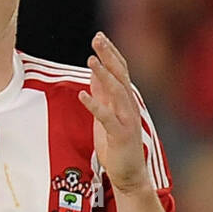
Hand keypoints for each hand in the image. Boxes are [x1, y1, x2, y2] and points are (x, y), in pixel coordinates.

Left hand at [78, 32, 149, 193]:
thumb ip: (102, 94)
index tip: (99, 36)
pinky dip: (94, 105)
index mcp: (126, 100)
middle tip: (97, 38)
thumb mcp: (106, 114)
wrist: (129, 175)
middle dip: (109, 55)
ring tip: (91, 60)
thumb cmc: (116, 146)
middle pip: (120, 75)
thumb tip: (94, 71)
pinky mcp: (121, 135)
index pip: (120, 70)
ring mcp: (127, 120)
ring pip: (116, 92)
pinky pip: (106, 117)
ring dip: (104, 75)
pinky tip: (83, 95)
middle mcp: (129, 106)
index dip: (110, 53)